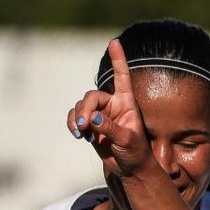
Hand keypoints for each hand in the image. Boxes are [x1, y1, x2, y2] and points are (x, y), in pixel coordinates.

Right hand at [67, 40, 151, 177]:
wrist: (130, 168)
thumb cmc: (136, 153)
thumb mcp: (127, 140)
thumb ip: (110, 128)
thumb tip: (94, 119)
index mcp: (127, 103)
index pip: (122, 77)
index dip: (118, 60)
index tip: (115, 41)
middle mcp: (113, 105)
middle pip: (92, 97)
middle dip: (85, 110)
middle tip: (86, 125)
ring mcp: (100, 114)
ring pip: (81, 106)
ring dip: (78, 118)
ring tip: (82, 133)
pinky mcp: (90, 124)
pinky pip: (75, 117)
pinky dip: (73, 123)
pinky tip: (78, 134)